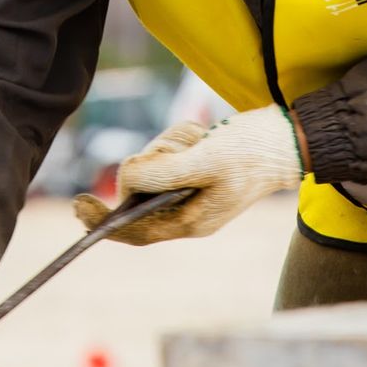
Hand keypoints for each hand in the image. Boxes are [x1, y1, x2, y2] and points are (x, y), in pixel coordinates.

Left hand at [72, 105, 304, 244]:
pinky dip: (179, 140)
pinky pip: (168, 154)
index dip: (104, 221)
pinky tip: (203, 136)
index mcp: (190, 222)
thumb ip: (161, 174)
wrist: (287, 138)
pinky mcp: (193, 171)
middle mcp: (187, 213)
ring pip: (153, 168)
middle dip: (150, 164)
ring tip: (199, 139)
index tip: (79, 203)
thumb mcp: (204, 160)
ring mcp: (190, 192)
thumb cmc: (251, 152)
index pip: (135, 231)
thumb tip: (122, 182)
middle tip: (178, 148)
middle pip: (141, 192)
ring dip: (169, 147)